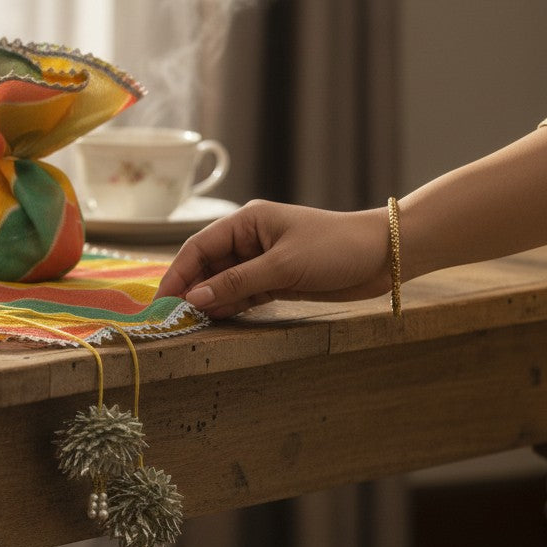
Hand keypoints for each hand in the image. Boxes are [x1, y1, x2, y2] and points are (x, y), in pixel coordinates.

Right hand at [154, 200, 391, 317]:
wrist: (385, 256)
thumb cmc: (334, 248)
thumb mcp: (282, 266)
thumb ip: (236, 283)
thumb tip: (193, 299)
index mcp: (246, 222)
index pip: (199, 247)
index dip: (177, 274)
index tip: (161, 301)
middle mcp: (249, 239)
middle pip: (207, 266)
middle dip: (190, 290)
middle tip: (173, 318)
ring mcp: (262, 260)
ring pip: (223, 282)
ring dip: (209, 301)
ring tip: (190, 324)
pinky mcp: (277, 280)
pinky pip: (243, 294)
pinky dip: (230, 306)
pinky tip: (216, 320)